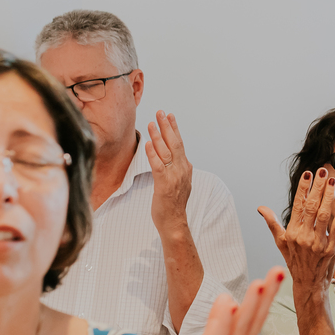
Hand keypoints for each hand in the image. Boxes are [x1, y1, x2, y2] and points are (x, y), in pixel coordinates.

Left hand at [145, 110, 192, 235]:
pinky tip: (148, 144)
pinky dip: (153, 154)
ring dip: (159, 136)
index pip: (180, 144)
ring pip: (166, 152)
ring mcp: (174, 177)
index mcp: (185, 168)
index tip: (169, 116)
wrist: (174, 222)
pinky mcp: (164, 185)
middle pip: (174, 144)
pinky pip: (158, 166)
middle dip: (167, 126)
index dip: (174, 129)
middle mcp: (182, 170)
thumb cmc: (173, 204)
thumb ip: (181, 170)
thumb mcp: (180, 183)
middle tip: (161, 112)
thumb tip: (184, 159)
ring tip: (151, 123)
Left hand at [169, 266, 284, 334]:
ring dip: (251, 305)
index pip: (255, 317)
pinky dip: (225, 324)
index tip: (276, 273)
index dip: (266, 295)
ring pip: (241, 328)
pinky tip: (231, 307)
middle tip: (278, 271)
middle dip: (266, 294)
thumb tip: (228, 299)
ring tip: (260, 283)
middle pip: (254, 319)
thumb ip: (219, 326)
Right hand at [257, 168, 334, 298]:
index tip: (307, 174)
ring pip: (323, 214)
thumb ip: (272, 224)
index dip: (302, 189)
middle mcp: (303, 237)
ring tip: (333, 181)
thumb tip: (261, 208)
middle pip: (310, 207)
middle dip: (317, 187)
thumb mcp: (281, 243)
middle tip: (323, 171)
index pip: (297, 206)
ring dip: (329, 196)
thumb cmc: (295, 262)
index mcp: (291, 233)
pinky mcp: (331, 249)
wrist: (309, 285)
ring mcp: (317, 243)